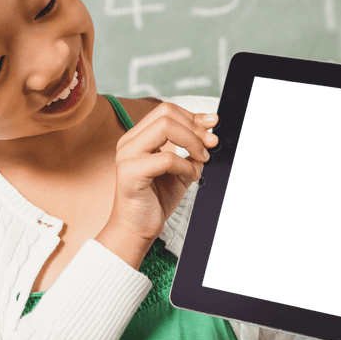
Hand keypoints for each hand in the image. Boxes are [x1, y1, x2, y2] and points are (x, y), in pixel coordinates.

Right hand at [98, 103, 218, 264]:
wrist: (136, 229)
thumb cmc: (154, 200)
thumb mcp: (180, 170)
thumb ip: (191, 153)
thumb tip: (210, 136)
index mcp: (138, 137)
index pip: (166, 110)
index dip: (192, 116)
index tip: (212, 124)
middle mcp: (130, 142)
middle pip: (166, 113)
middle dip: (195, 128)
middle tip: (210, 145)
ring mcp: (127, 156)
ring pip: (164, 127)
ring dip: (191, 142)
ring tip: (201, 160)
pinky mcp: (130, 173)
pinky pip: (166, 159)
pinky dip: (185, 166)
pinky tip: (191, 176)